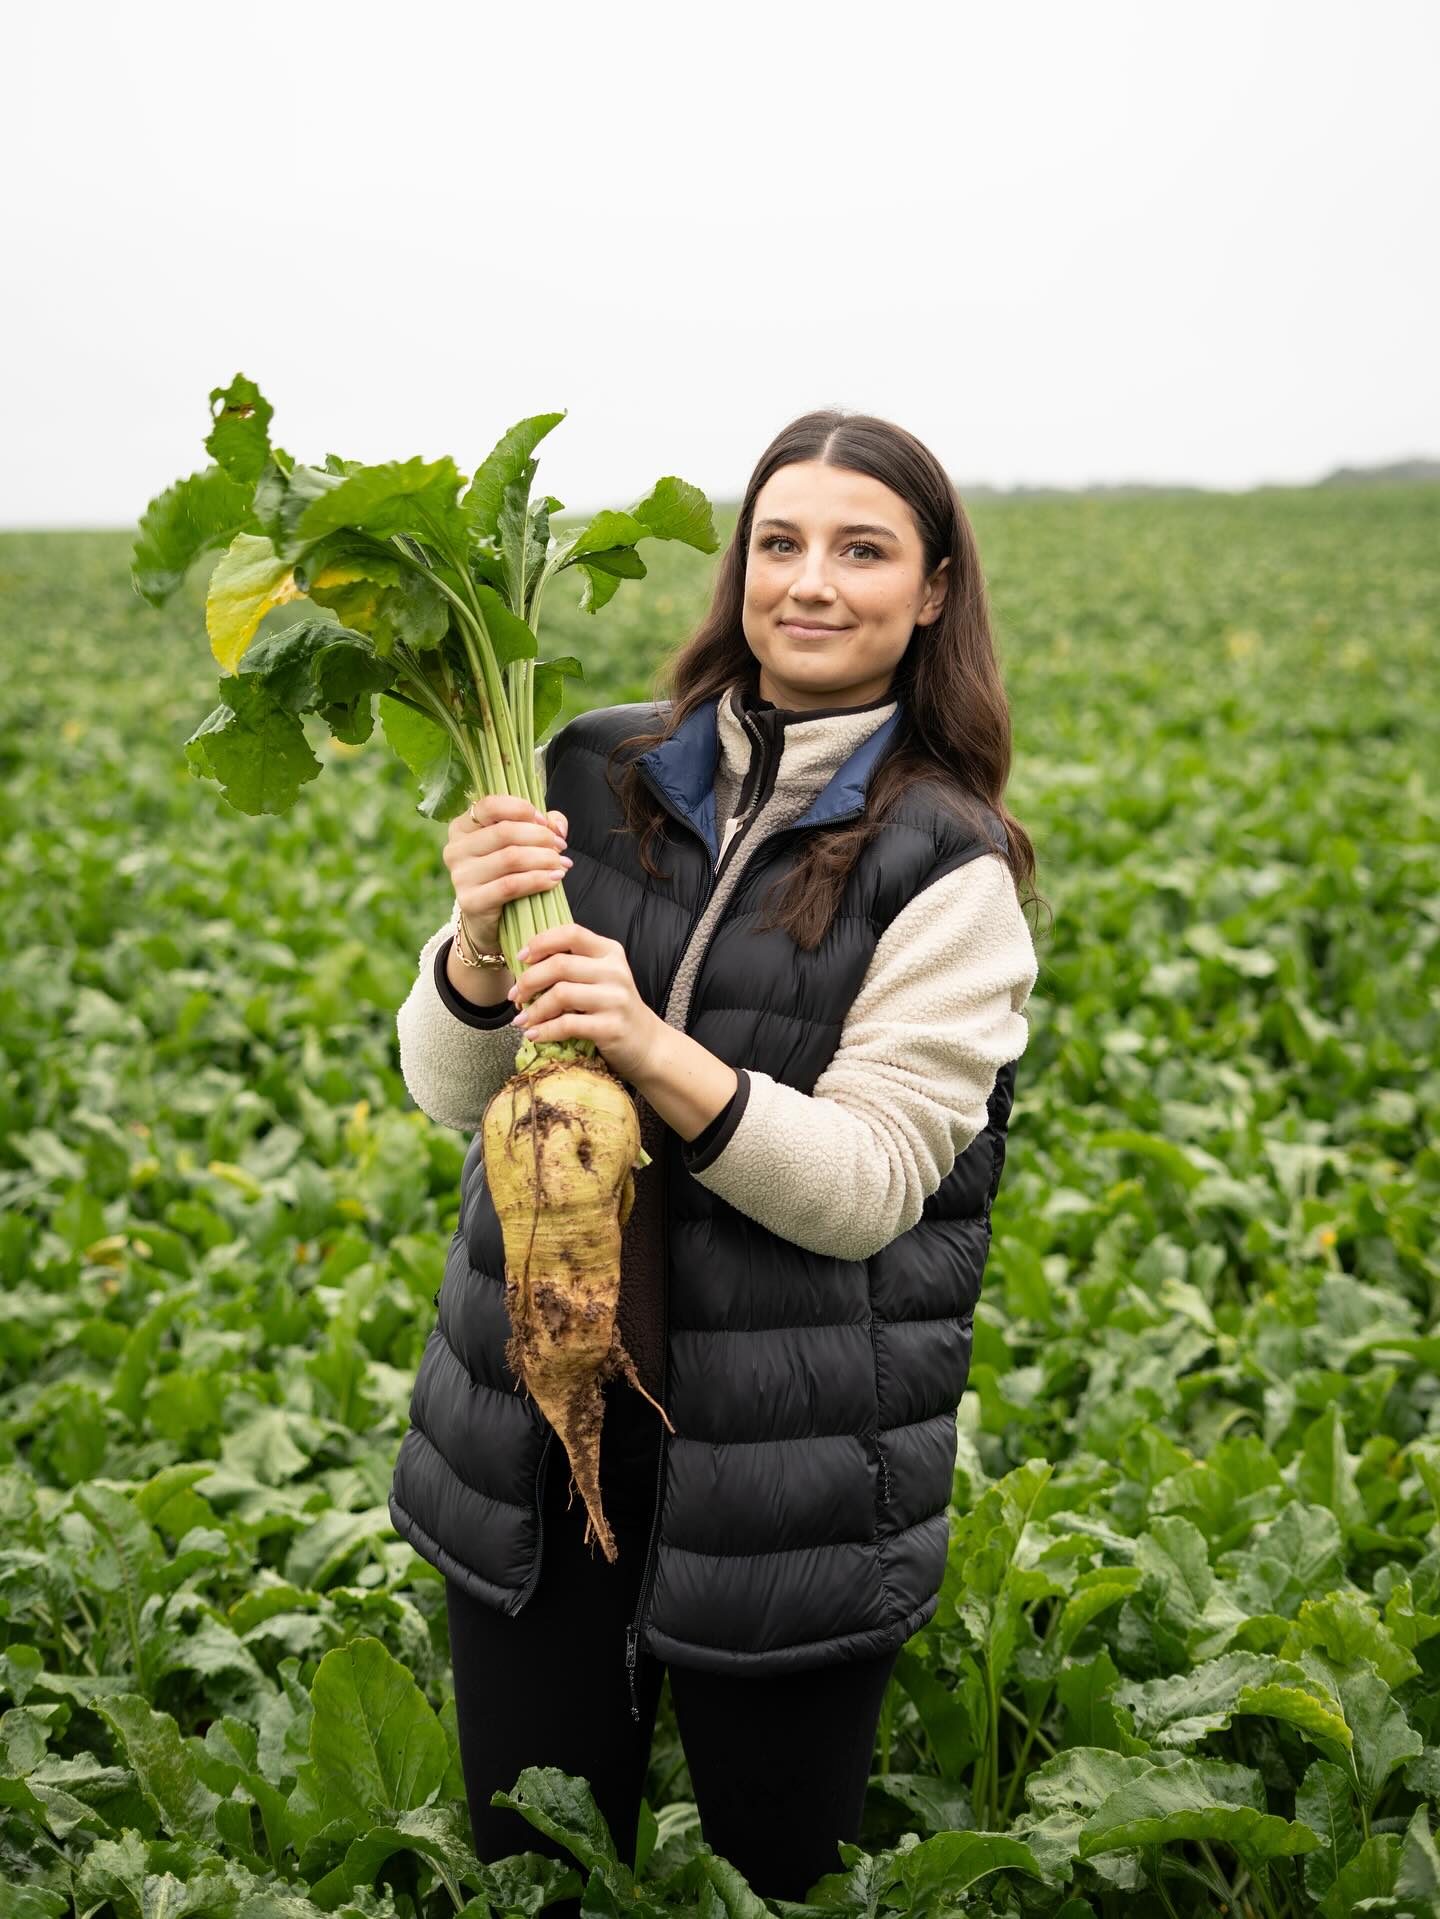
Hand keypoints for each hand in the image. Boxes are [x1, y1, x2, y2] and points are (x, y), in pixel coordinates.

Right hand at [444, 793, 570, 946]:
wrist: (490, 920)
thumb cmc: (507, 874)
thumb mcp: (521, 843)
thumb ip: (541, 825)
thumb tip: (557, 825)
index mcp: (462, 827)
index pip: (490, 805)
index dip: (523, 809)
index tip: (545, 823)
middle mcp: (455, 849)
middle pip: (505, 832)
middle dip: (541, 837)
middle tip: (560, 847)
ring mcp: (460, 876)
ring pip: (511, 857)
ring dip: (544, 859)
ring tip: (562, 864)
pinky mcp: (470, 901)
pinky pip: (511, 885)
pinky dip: (538, 880)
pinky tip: (555, 879)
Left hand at [508, 922, 662, 1082]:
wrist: (646, 1042)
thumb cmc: (613, 1006)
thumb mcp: (600, 976)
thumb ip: (572, 963)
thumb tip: (524, 965)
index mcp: (609, 951)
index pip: (571, 933)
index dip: (541, 942)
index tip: (521, 957)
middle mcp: (615, 971)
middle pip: (560, 965)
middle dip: (529, 980)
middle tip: (516, 995)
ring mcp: (615, 999)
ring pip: (561, 994)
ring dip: (534, 1009)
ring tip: (522, 1019)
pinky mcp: (611, 1027)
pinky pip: (567, 1025)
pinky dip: (544, 1030)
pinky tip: (533, 1034)